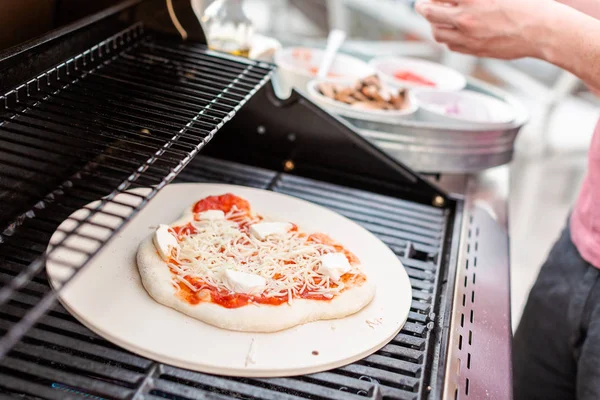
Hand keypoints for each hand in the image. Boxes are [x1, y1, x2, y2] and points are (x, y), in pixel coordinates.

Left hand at [415, 0, 548, 59]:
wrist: (544, 31)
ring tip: (435, 20)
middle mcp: (466, 18)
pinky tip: (450, 32)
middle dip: (423, 8)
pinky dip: (447, 38)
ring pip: (438, 33)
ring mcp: (469, 37)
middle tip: (420, 5)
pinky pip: (451, 46)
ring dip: (433, 25)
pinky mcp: (475, 51)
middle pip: (430, 14)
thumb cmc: (528, 5)